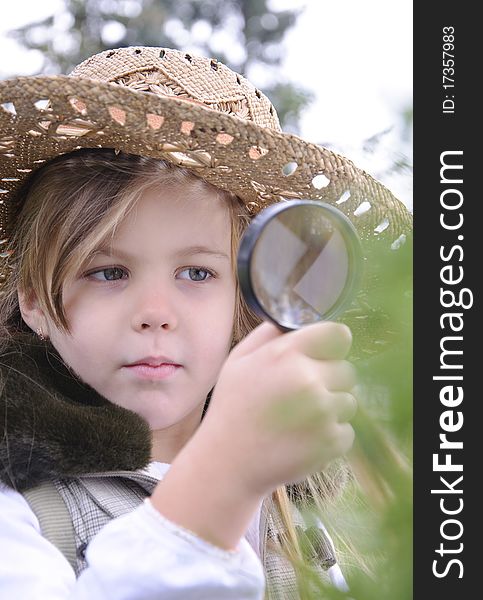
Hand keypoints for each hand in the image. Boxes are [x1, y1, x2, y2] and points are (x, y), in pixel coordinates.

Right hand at [199, 321, 356, 495]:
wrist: (229, 463)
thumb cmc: (233, 407)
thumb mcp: (239, 359)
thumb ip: (269, 334)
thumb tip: (296, 321)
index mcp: (287, 355)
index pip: (338, 335)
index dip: (331, 345)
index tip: (322, 356)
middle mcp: (309, 380)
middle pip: (346, 370)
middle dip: (329, 379)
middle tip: (302, 394)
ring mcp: (323, 412)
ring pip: (348, 401)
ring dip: (330, 408)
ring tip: (299, 419)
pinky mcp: (332, 441)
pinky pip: (346, 429)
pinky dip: (330, 434)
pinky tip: (303, 437)